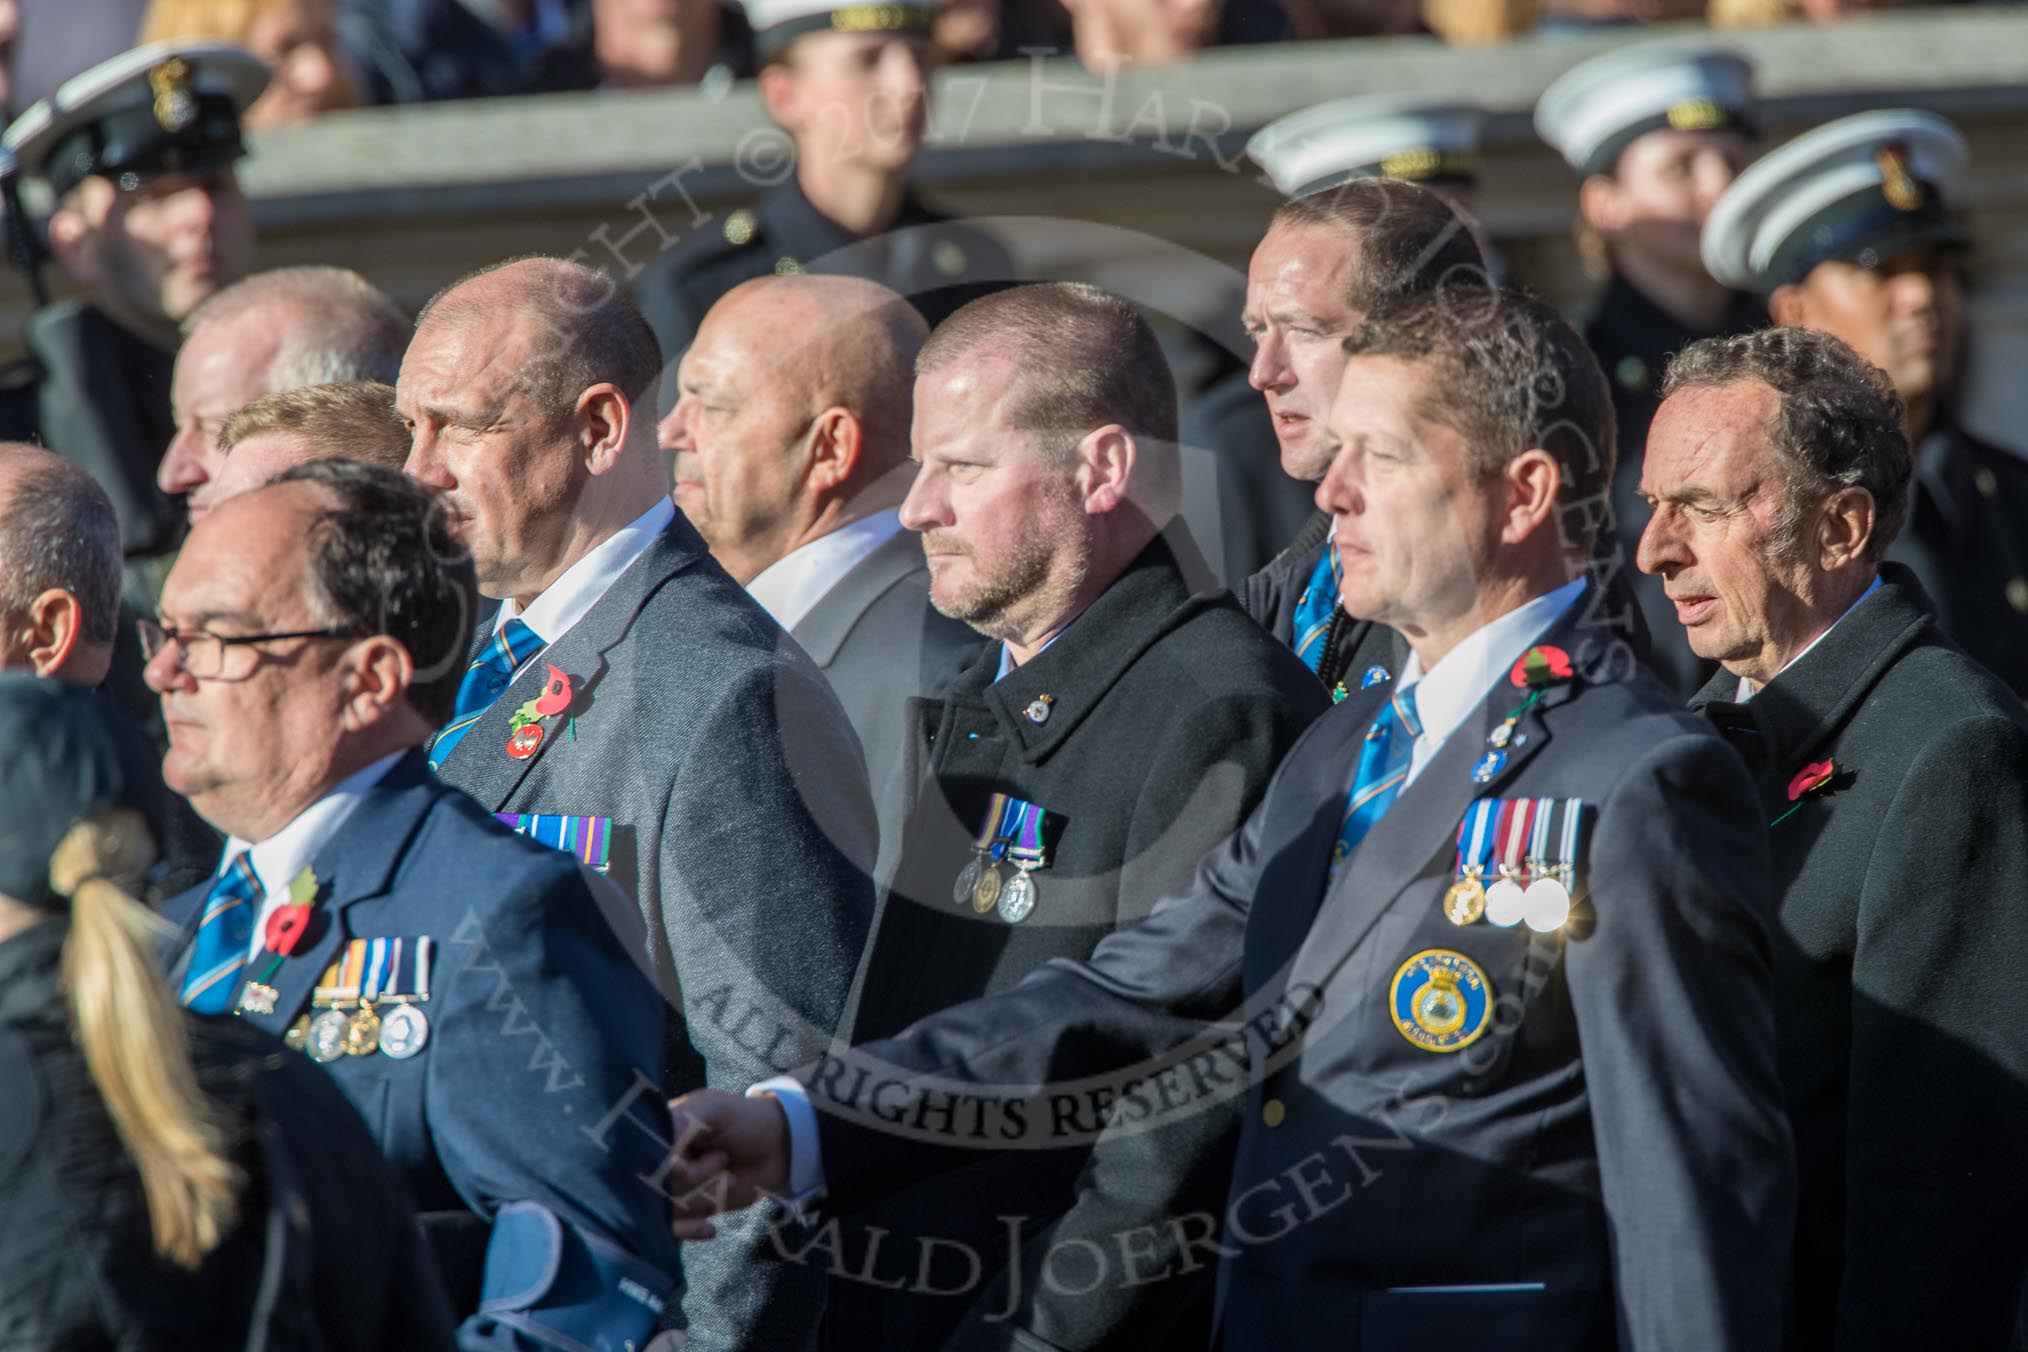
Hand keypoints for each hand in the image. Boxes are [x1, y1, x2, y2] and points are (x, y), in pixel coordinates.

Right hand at [666, 1088, 790, 1240]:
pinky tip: (709, 1226)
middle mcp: (657, 1160)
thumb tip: (663, 1164)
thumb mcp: (710, 1109)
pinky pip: (674, 1229)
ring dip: (703, 1197)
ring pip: (668, 1208)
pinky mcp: (686, 1209)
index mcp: (656, 1131)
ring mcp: (671, 1187)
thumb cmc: (742, 1119)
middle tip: (722, 1158)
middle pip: (654, 1185)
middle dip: (694, 1177)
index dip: (661, 1165)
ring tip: (728, 1177)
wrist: (776, 1147)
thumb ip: (679, 1126)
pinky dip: (690, 1229)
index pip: (641, 1155)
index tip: (681, 1164)